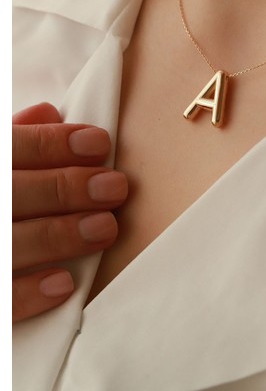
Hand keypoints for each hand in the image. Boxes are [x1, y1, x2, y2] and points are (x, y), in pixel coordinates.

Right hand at [12, 103, 127, 322]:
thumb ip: (17, 139)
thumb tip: (51, 112)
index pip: (11, 147)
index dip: (54, 143)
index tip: (100, 143)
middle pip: (11, 193)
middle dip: (66, 187)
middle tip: (115, 187)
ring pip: (8, 244)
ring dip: (59, 235)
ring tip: (106, 228)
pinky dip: (29, 293)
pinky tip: (65, 283)